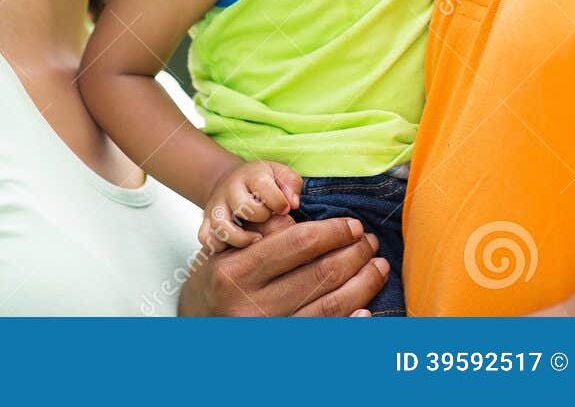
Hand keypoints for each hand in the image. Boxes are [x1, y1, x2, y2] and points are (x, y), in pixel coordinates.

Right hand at [179, 214, 387, 315]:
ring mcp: (268, 333)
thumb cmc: (219, 280)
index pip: (298, 243)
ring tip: (377, 266)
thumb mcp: (230, 251)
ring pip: (329, 306)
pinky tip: (366, 309)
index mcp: (236, 272)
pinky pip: (324, 335)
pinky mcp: (280, 350)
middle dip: (354, 254)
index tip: (354, 225)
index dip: (333, 231)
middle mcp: (251, 306)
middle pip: (320, 274)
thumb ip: (269, 234)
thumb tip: (322, 226)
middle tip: (370, 242)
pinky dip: (350, 322)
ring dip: (362, 284)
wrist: (196, 324)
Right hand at [200, 159, 302, 250]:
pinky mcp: (206, 222)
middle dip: (260, 216)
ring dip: (241, 238)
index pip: (262, 185)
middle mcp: (230, 190)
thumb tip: (292, 203)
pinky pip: (205, 238)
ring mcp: (216, 206)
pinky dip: (217, 246)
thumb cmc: (264, 182)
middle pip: (242, 206)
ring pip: (221, 226)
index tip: (286, 210)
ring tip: (257, 239)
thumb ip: (291, 185)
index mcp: (251, 176)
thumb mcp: (280, 174)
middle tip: (269, 220)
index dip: (278, 201)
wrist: (233, 181)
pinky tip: (234, 249)